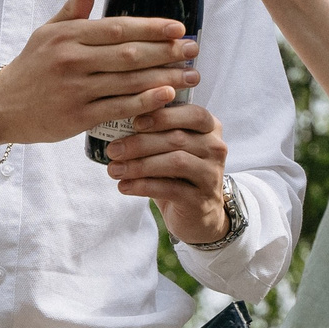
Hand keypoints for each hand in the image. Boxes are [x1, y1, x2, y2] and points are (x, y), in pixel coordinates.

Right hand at [0, 0, 195, 147]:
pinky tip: (167, 95)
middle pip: (128, 54)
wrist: (2, 105)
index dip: (151, 28)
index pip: (117, 28)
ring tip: (191, 74)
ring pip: (128, 81)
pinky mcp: (77, 117)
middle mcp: (72, 60)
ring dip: (164, 77)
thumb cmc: (32, 65)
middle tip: (193, 49)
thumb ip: (74, 9)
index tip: (179, 27)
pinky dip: (145, 102)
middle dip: (166, 51)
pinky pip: (119, 108)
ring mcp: (75, 90)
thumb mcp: (48, 32)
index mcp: (68, 35)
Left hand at [103, 101, 230, 243]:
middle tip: (113, 149)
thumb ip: (157, 131)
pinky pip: (170, 189)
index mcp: (210, 128)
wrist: (198, 214)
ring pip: (175, 162)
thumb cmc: (179, 173)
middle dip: (141, 143)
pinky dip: (143, 186)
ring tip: (114, 170)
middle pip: (178, 139)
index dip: (163, 116)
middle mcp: (215, 149)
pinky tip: (124, 186)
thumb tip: (120, 118)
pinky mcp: (200, 200)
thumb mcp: (172, 147)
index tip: (134, 122)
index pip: (192, 114)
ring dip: (139, 165)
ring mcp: (211, 175)